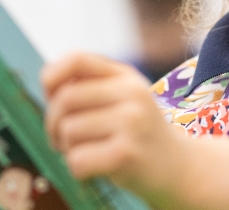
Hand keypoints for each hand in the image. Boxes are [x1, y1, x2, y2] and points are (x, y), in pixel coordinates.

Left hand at [42, 53, 193, 195]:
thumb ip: (90, 85)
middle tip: (62, 139)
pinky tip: (95, 169)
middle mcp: (131, 95)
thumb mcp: (123, 99)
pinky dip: (77, 169)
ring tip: (87, 152)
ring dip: (67, 148)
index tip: (50, 96)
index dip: (52, 75)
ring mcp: (131, 124)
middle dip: (53, 123)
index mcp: (126, 77)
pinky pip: (76, 159)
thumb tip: (48, 82)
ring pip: (68, 131)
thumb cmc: (138, 133)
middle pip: (64, 100)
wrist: (179, 169)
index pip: (76, 59)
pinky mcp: (126, 155)